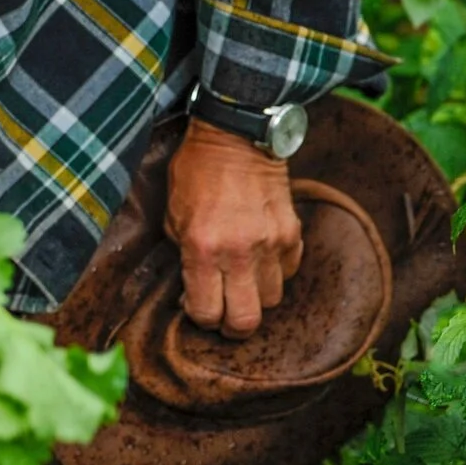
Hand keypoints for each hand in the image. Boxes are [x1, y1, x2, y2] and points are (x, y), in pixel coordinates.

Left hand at [166, 117, 303, 338]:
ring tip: (240, 280)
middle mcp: (240, 252)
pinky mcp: (292, 232)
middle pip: (246, 322)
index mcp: (203, 248)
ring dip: (254, 297)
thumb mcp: (173, 215)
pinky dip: (275, 272)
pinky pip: (289, 271)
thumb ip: (184, 256)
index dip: (199, 319)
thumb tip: (193, 290)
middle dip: (231, 327)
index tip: (195, 307)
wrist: (236, 136)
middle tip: (223, 315)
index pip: (206, 313)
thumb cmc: (196, 173)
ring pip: (271, 300)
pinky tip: (259, 257)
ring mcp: (271, 243)